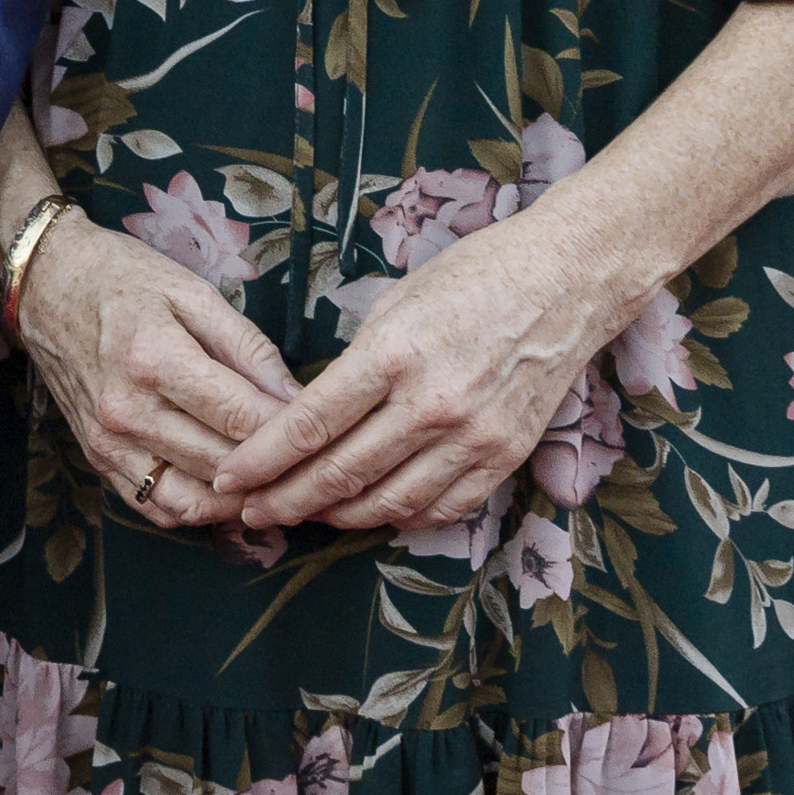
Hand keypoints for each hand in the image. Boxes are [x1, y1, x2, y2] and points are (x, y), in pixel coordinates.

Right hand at [12, 213, 299, 532]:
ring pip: (193, 499)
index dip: (291, 430)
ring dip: (241, 502)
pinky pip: (156, 507)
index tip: (326, 430)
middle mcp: (127, 410)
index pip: (241, 415)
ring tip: (279, 487)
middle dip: (277, 470)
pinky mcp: (97, 459)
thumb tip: (296, 395)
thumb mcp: (191, 290)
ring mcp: (108, 441)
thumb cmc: (122, 279)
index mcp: (155, 357)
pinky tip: (228, 495)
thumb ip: (247, 346)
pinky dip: (198, 511)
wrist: (44, 286)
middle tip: (317, 465)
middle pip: (222, 463)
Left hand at [192, 210, 623, 536]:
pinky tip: (371, 514)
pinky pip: (442, 507)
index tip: (229, 478)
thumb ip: (355, 366)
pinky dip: (399, 517)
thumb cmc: (472, 277)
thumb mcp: (395, 305)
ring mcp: (473, 436)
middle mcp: (432, 403)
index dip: (262, 460)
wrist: (564, 282)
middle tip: (251, 511)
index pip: (311, 424)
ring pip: (388, 501)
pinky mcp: (505, 457)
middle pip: (341, 472)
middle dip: (287, 499)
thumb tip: (311, 417)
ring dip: (337, 516)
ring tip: (303, 515)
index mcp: (393, 354)